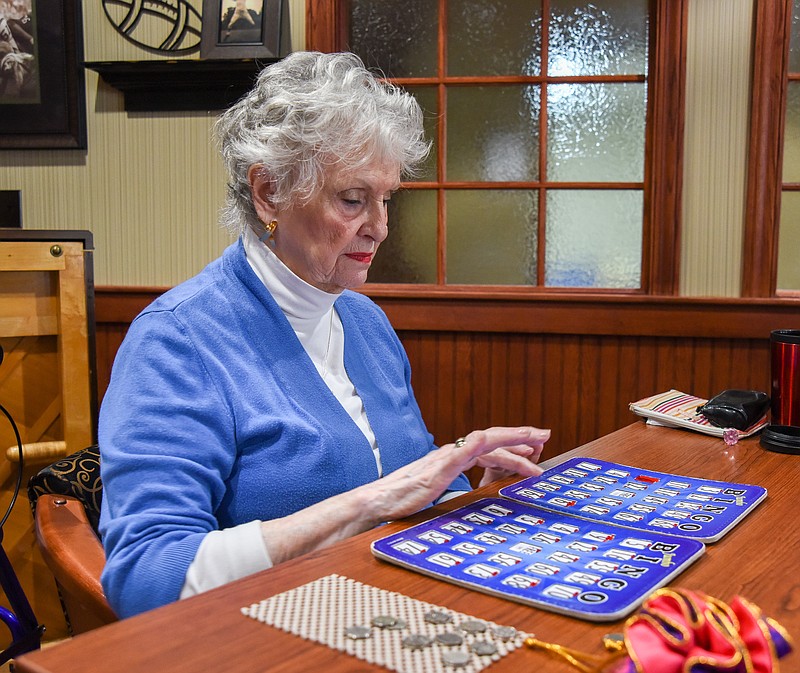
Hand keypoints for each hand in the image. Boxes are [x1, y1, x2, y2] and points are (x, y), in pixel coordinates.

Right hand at [261, 425, 549, 565]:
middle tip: (545, 436)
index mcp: (454, 459)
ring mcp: (444, 459)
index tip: (536, 448)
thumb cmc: (404, 501)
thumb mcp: (439, 493)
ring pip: (483, 441)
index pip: (490, 447)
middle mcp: (452, 454)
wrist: (378, 502)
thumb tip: (476, 490)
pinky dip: (476, 444)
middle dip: (521, 437)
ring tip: (534, 441)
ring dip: (509, 439)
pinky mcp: (435, 469)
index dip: (513, 445)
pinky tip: (489, 440)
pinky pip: (459, 452)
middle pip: (492, 439)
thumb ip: (457, 485)